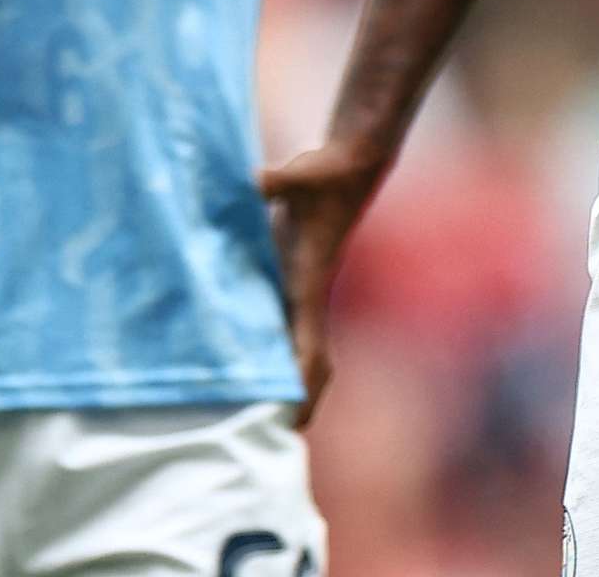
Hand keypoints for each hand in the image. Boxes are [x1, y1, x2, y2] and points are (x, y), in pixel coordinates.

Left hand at [257, 147, 382, 423]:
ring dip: (292, 378)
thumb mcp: (297, 176)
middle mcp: (309, 292)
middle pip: (313, 361)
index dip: (303, 385)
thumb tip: (247, 180)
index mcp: (310, 282)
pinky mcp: (294, 272)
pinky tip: (253, 357)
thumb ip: (272, 182)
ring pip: (302, 346)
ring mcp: (303, 285)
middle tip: (278, 436)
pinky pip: (286, 322)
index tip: (292, 421)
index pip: (310, 346)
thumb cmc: (325, 171)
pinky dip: (278, 347)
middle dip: (302, 399)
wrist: (351, 162)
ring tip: (265, 412)